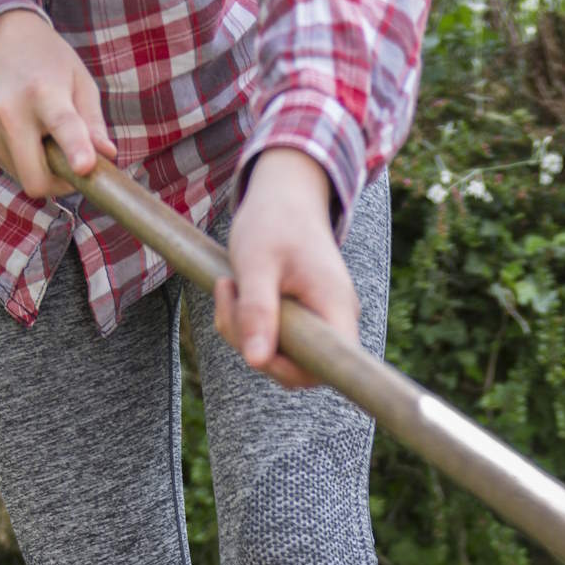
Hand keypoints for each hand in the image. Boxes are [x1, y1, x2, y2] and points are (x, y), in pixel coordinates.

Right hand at [0, 11, 112, 199]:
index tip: (84, 167)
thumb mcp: (79, 81)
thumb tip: (108, 155)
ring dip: (41, 169)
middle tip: (72, 165)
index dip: (75, 149)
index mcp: (43, 92)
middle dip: (59, 183)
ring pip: (24, 178)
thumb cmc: (46, 61)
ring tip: (44, 136)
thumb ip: (93, 122)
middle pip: (36, 179)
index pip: (61, 125)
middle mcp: (10, 111)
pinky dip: (24, 161)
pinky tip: (25, 134)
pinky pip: (10, 168)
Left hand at [217, 148, 358, 389]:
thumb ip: (257, 311)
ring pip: (283, 353)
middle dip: (253, 345)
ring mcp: (322, 319)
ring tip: (228, 286)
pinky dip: (249, 324)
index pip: (326, 368)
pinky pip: (277, 338)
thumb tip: (255, 361)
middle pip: (299, 366)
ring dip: (244, 331)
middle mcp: (337, 319)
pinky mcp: (305, 317)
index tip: (253, 344)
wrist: (286, 194)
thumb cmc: (274, 221)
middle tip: (227, 299)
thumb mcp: (257, 263)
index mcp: (335, 307)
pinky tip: (236, 291)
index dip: (289, 370)